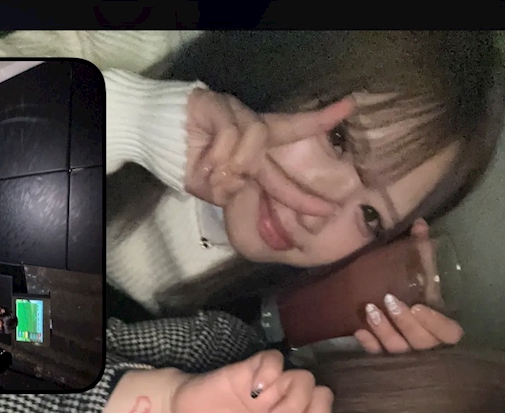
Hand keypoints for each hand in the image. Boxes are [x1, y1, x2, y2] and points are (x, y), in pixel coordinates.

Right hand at [186, 89, 353, 215]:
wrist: (155, 135)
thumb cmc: (189, 162)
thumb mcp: (217, 185)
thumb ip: (233, 190)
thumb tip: (238, 185)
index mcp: (256, 142)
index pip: (292, 129)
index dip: (319, 120)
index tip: (349, 106)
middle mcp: (251, 124)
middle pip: (277, 146)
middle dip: (298, 193)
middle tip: (325, 213)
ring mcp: (234, 112)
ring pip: (252, 149)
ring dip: (230, 170)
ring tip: (211, 173)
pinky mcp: (216, 105)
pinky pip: (230, 141)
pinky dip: (216, 161)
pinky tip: (202, 162)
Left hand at [353, 220, 463, 353]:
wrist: (399, 306)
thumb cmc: (417, 289)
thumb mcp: (422, 271)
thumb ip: (424, 251)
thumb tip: (419, 224)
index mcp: (444, 325)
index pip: (450, 334)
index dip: (436, 323)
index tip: (419, 304)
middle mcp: (429, 343)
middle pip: (420, 342)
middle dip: (404, 322)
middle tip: (389, 299)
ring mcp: (408, 353)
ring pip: (398, 349)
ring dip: (383, 331)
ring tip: (370, 310)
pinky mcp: (387, 358)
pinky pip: (378, 355)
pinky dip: (369, 344)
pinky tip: (358, 330)